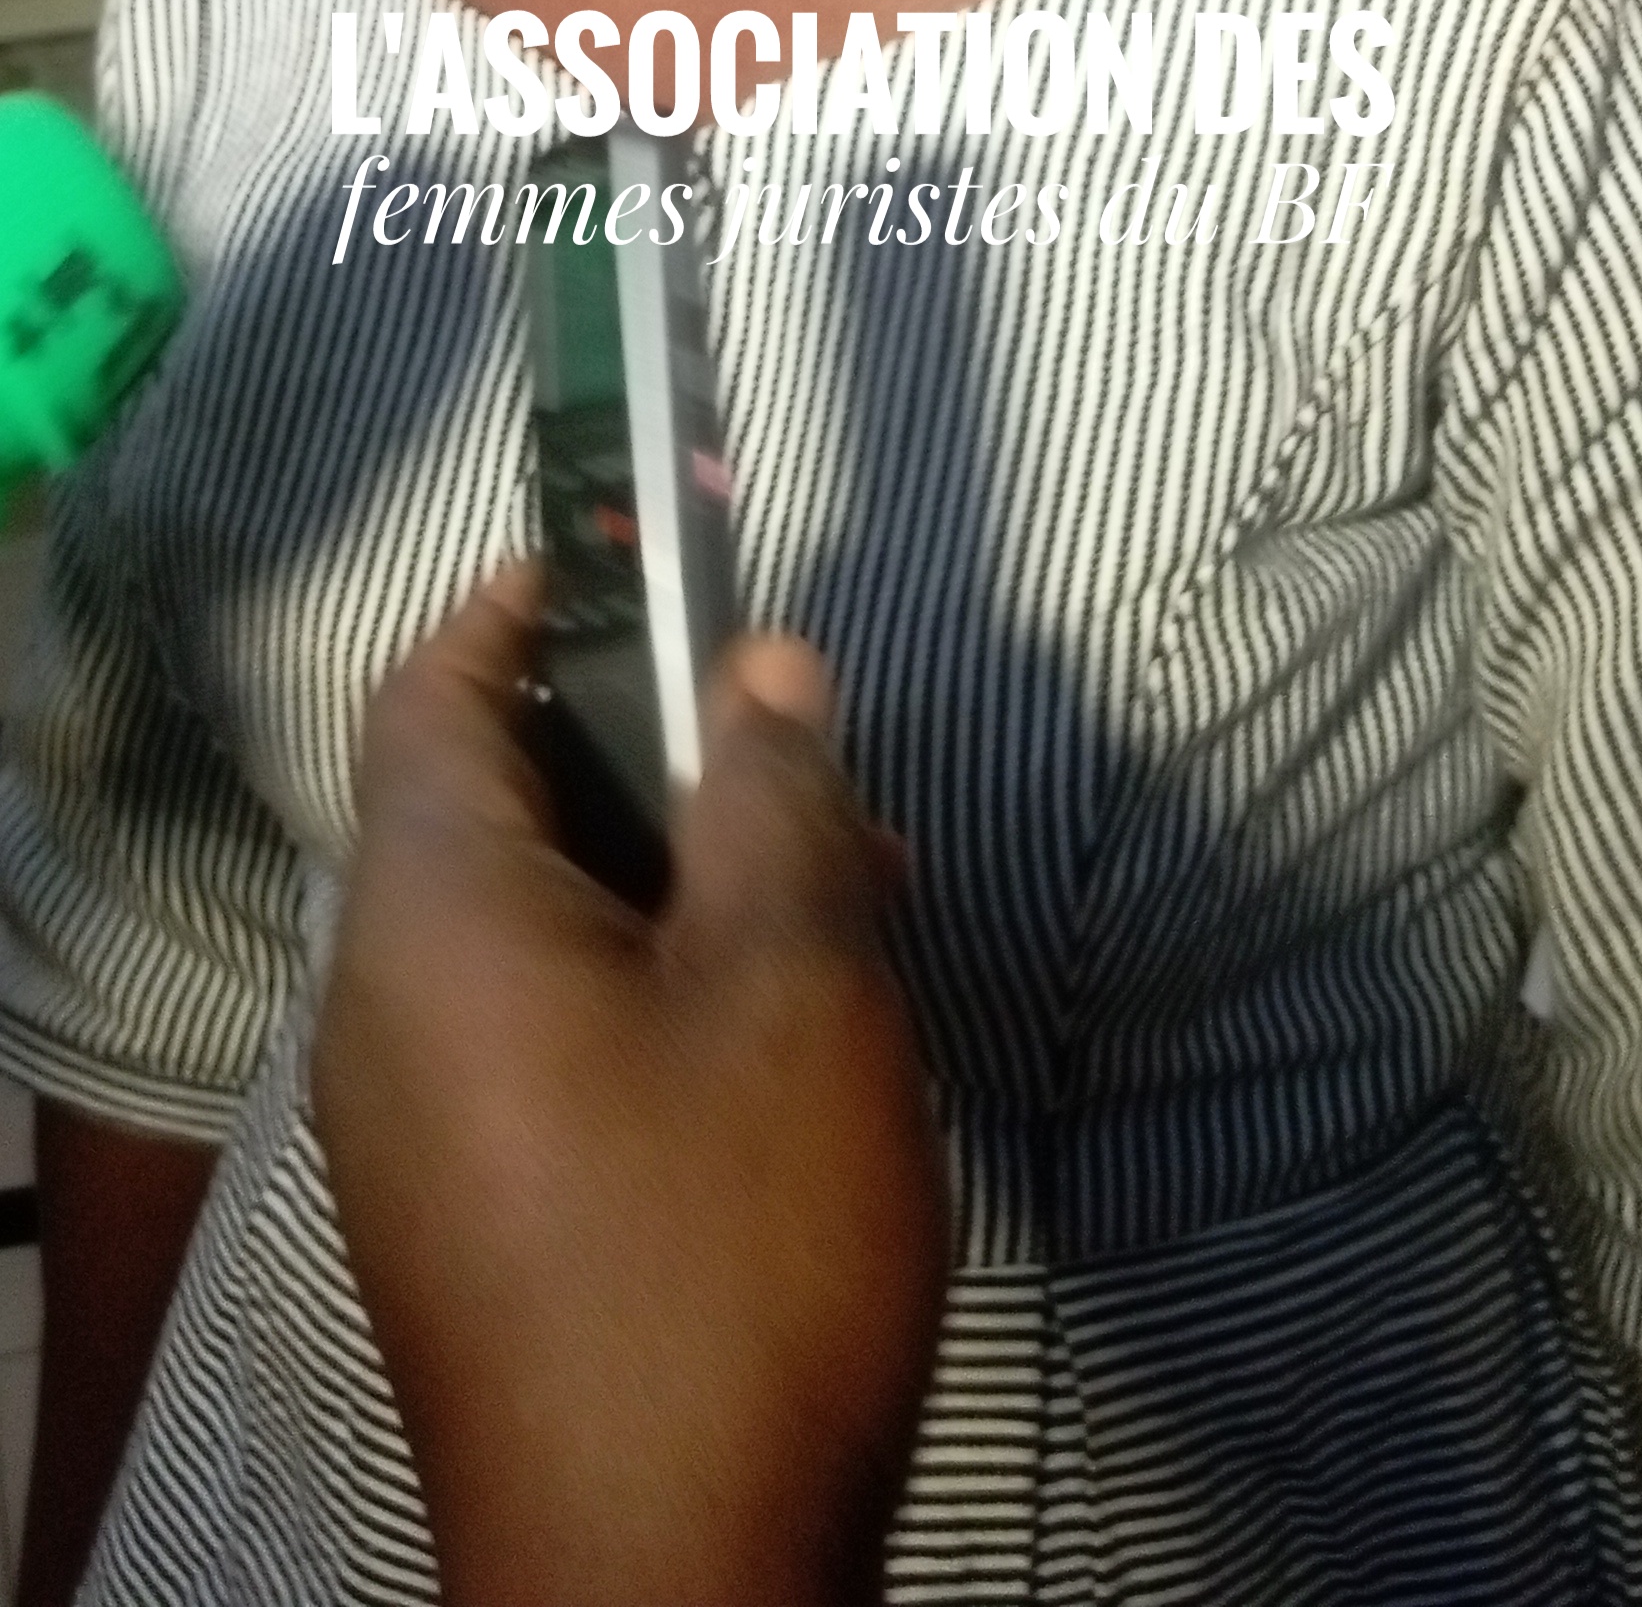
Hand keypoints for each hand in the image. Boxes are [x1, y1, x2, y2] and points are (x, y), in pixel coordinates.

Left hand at [312, 570, 947, 1606]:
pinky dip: (656, 985)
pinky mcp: (473, 1218)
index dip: (545, 588)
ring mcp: (417, 1125)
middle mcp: (385, 1003)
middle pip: (499, 797)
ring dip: (683, 876)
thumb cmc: (729, 1247)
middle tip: (819, 753)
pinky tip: (796, 1034)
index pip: (437, 681)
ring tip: (854, 896)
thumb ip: (775, 794)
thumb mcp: (795, 979)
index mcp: (428, 913)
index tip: (675, 542)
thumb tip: (761, 666)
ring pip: (543, 924)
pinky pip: (547, 1033)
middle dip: (661, 748)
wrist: (670, 1575)